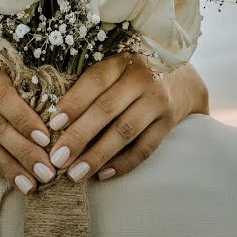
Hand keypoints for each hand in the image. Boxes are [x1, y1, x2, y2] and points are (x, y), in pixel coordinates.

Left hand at [46, 52, 208, 181]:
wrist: (183, 79)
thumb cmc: (134, 73)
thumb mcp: (115, 66)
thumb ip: (91, 85)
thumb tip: (56, 121)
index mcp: (122, 60)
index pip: (95, 81)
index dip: (74, 103)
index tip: (54, 125)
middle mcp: (142, 78)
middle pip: (106, 110)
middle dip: (79, 137)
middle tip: (57, 159)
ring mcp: (158, 101)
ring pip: (125, 132)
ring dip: (97, 155)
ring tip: (75, 174)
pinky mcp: (169, 122)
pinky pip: (145, 148)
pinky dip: (123, 163)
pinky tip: (103, 175)